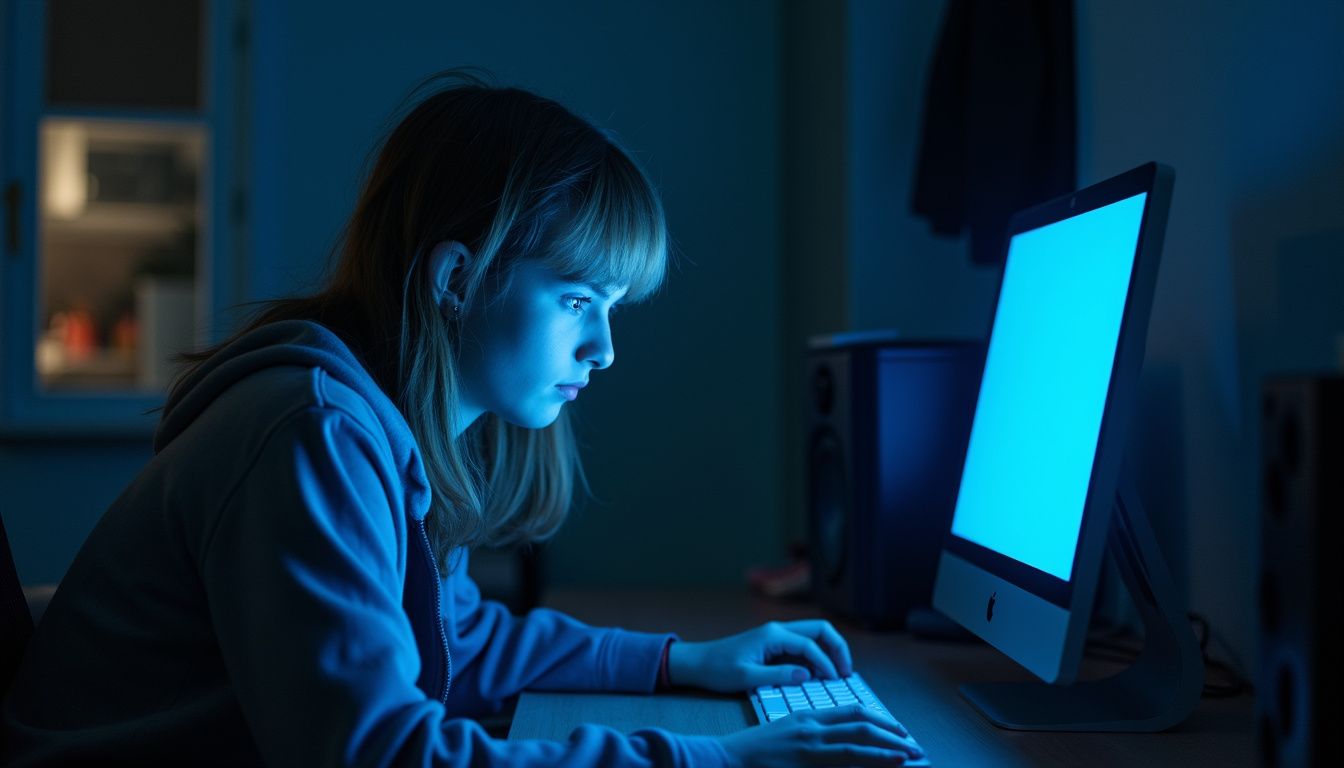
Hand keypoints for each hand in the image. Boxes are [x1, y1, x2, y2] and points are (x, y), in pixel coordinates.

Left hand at [667, 620, 852, 691]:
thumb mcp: (747, 677)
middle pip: (820, 630)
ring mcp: (777, 636)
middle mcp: (778, 630)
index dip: (826, 663)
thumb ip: (778, 675)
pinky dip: (815, 658)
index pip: (810, 645)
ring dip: (828, 652)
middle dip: (837, 648)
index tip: (834, 681)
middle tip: (846, 672)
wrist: (698, 663)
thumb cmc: (718, 670)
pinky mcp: (775, 645)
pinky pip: (802, 646)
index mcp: (773, 635)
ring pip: (813, 636)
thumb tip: (807, 675)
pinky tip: (818, 675)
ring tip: (836, 675)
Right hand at [716, 705, 922, 766]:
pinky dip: (866, 764)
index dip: (880, 720)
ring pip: (857, 745)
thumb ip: (813, 735)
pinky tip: (882, 767)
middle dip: (891, 735)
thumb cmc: (755, 750)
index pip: (852, 712)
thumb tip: (840, 744)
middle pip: (861, 725)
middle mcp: (812, 728)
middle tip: (913, 746)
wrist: (727, 758)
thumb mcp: (787, 733)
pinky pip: (842, 764)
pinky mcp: (804, 763)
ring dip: (886, 751)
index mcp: (808, 716)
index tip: (898, 730)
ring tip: (908, 757)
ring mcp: (808, 747)